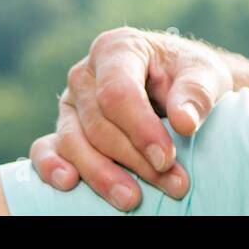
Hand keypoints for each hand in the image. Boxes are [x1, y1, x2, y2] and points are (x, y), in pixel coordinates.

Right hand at [28, 27, 235, 210]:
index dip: (141, 129)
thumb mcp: (205, 75)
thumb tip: (184, 123)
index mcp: (117, 48)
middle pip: (100, 124)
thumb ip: (196, 93)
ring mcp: (70, 103)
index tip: (167, 158)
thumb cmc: (190, 76)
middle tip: (172, 184)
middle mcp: (86, 74)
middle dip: (134, 160)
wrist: (181, 85)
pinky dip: (51, 167)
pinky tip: (68, 184)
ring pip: (75, 142)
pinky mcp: (63, 128)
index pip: (118, 93)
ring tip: (133, 200)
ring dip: (103, 175)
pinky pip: (44, 149)